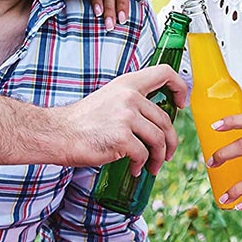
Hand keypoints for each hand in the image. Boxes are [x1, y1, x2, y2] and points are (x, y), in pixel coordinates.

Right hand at [54, 65, 185, 173]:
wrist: (59, 134)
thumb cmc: (82, 121)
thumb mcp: (108, 99)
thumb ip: (130, 101)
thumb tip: (152, 118)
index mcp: (127, 84)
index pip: (164, 73)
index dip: (180, 87)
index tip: (181, 104)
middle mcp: (129, 96)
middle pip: (165, 119)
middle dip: (170, 141)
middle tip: (166, 153)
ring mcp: (126, 116)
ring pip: (158, 139)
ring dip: (159, 156)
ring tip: (152, 166)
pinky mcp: (121, 137)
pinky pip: (143, 154)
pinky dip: (142, 164)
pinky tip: (136, 168)